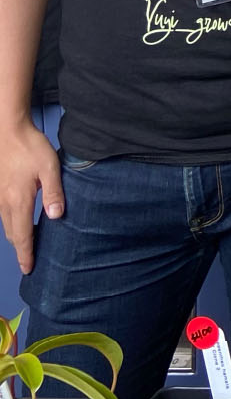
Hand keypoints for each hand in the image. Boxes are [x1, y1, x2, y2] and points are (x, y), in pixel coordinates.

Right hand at [0, 122, 63, 274]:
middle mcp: (4, 201)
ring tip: (27, 246)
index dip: (25, 253)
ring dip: (16, 237)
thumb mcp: (50, 168)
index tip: (28, 268)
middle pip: (12, 233)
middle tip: (29, 262)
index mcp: (18, 200)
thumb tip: (56, 216)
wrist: (8, 130)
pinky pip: (3, 213)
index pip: (22, 234)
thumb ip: (53, 192)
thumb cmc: (31, 147)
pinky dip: (12, 224)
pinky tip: (20, 223)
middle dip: (20, 249)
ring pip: (6, 224)